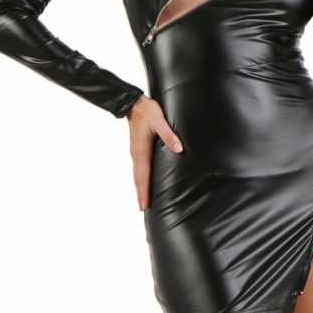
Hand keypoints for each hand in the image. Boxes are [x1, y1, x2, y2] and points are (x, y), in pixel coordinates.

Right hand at [126, 94, 183, 211]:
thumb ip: (169, 135)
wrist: (133, 102)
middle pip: (138, 179)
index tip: (144, 206)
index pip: (142, 176)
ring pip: (137, 174)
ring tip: (144, 199)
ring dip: (140, 187)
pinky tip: (145, 180)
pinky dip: (141, 178)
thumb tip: (179, 149)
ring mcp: (135, 152)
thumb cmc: (147, 111)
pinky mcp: (137, 148)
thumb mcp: (160, 121)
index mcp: (141, 151)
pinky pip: (139, 168)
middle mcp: (136, 154)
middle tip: (144, 209)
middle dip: (141, 194)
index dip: (144, 192)